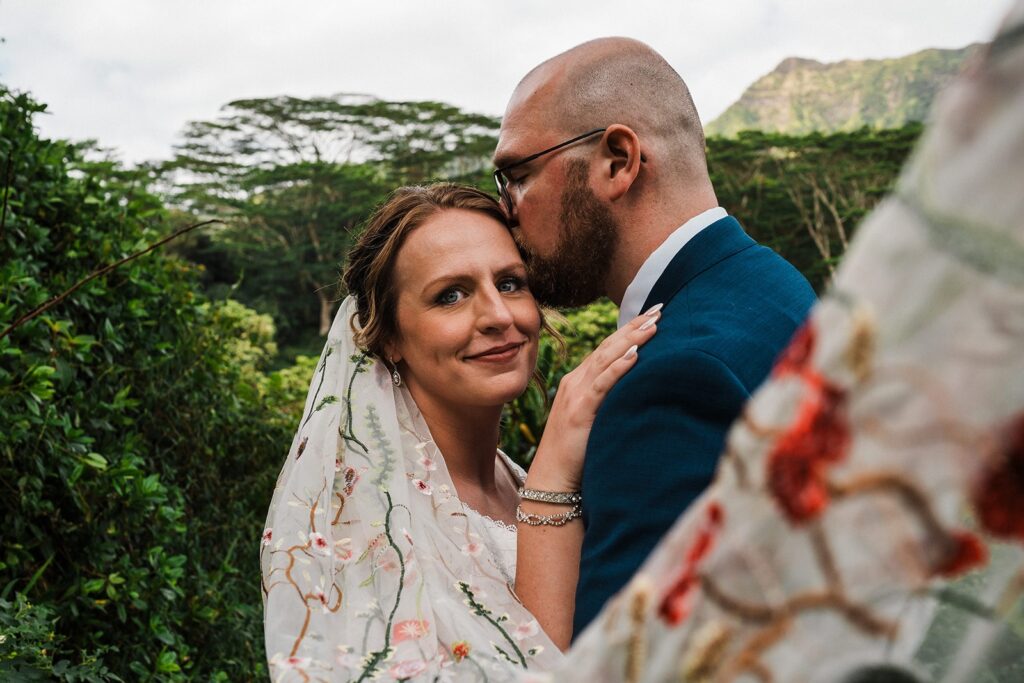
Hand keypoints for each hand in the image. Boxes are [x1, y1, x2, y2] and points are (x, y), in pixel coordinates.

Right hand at [526, 305, 661, 491]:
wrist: (552, 478)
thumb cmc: (575, 453)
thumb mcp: (593, 419)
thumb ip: (607, 401)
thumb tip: (636, 392)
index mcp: (578, 382)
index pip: (607, 349)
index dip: (629, 331)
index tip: (652, 316)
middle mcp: (576, 382)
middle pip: (608, 347)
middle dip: (635, 326)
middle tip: (659, 309)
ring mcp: (576, 395)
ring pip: (606, 359)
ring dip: (631, 340)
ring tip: (653, 324)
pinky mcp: (580, 411)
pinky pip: (602, 384)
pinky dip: (618, 368)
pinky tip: (635, 355)